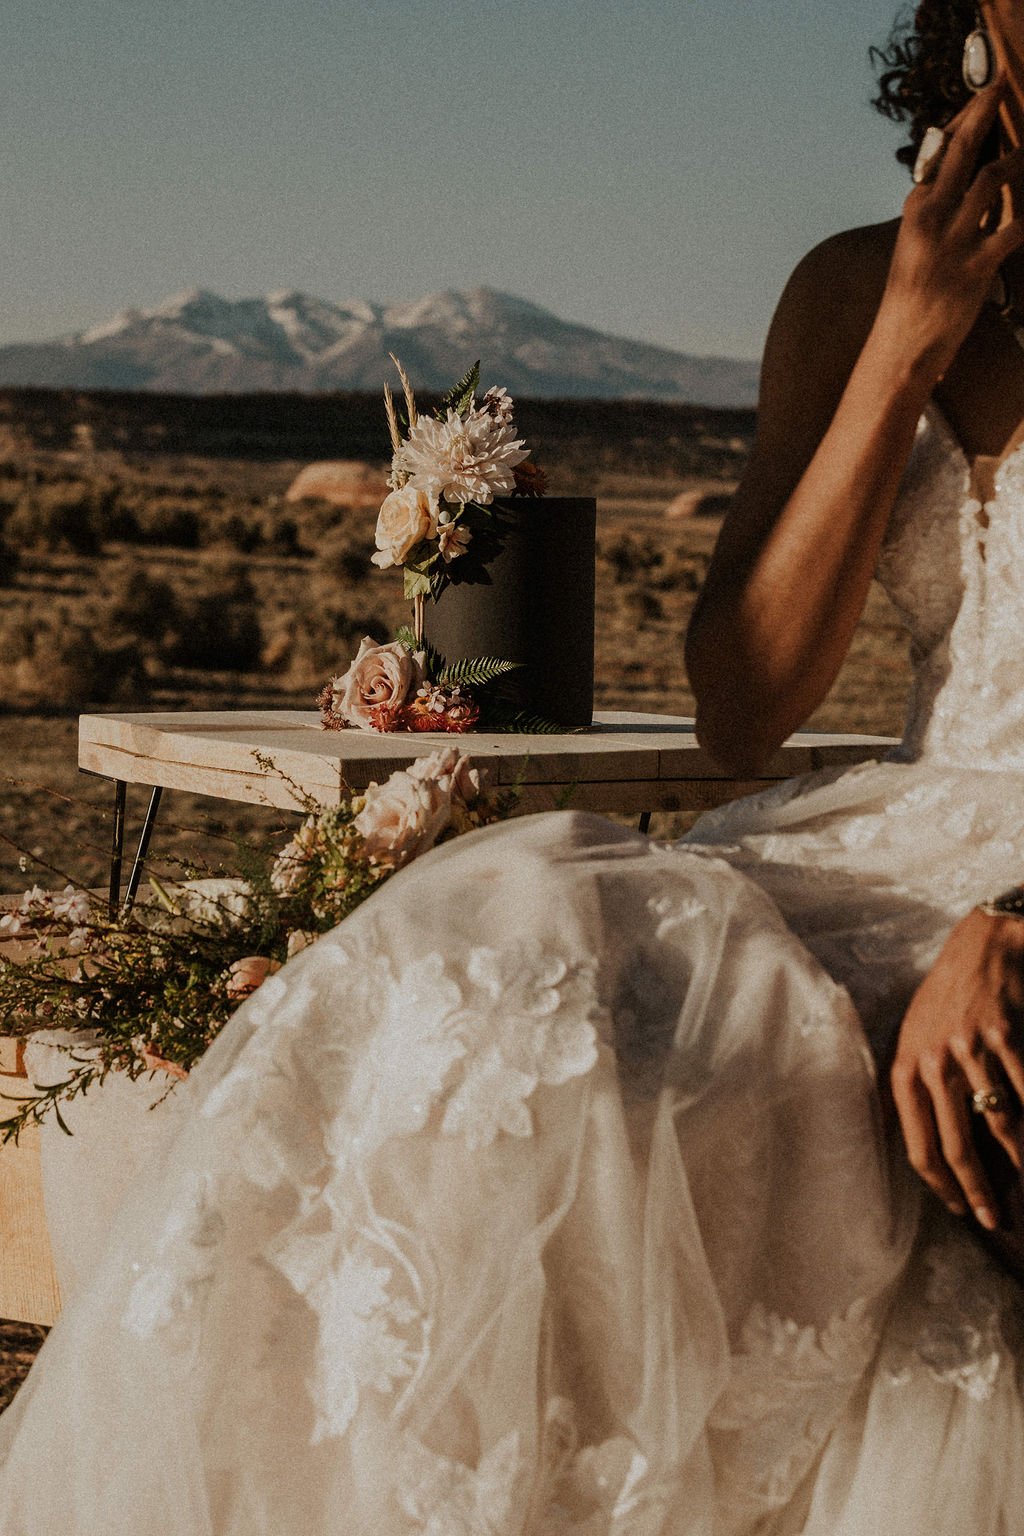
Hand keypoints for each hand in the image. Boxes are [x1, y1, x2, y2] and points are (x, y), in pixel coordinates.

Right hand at [877, 76, 1023, 384]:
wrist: (902, 343)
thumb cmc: (911, 296)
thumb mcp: (916, 245)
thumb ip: (939, 211)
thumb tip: (967, 182)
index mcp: (916, 209)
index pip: (941, 150)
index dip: (965, 117)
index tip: (983, 93)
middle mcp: (932, 217)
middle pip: (961, 149)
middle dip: (984, 110)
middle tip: (1002, 81)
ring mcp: (954, 241)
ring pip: (990, 180)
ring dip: (1014, 162)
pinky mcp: (976, 267)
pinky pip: (1013, 228)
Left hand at [891, 907, 1023, 1229]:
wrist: (982, 946)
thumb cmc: (947, 998)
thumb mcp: (915, 1036)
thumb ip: (914, 1085)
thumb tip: (912, 1138)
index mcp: (906, 1068)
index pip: (918, 1145)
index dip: (941, 1186)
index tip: (959, 1209)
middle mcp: (933, 1063)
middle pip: (956, 1147)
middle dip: (978, 1191)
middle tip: (993, 1219)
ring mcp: (971, 1050)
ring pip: (999, 1126)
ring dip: (1015, 1161)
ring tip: (1021, 1181)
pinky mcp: (1006, 1037)